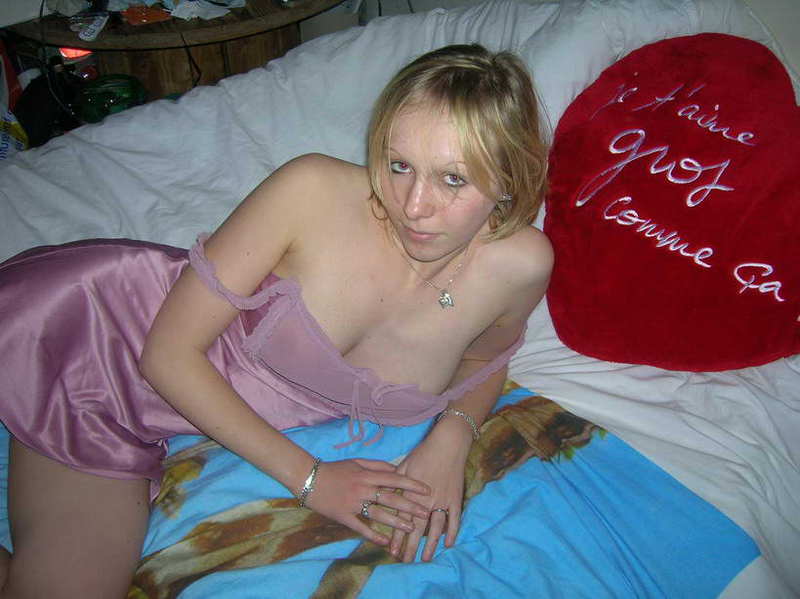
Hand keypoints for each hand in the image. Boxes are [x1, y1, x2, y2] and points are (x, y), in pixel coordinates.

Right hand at [305, 458, 430, 545]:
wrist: (309, 478)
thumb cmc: (335, 469)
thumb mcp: (357, 462)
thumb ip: (377, 465)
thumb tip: (397, 469)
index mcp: (366, 474)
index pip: (394, 479)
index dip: (412, 484)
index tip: (427, 490)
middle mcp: (362, 488)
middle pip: (390, 498)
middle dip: (410, 506)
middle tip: (426, 513)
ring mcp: (353, 503)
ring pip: (378, 514)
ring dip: (396, 522)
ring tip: (411, 528)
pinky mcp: (343, 516)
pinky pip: (360, 527)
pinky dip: (373, 535)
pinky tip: (385, 542)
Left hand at [390, 421, 470, 561]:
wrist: (448, 445)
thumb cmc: (423, 454)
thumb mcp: (403, 466)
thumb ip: (392, 483)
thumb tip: (380, 494)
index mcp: (410, 493)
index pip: (401, 520)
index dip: (396, 537)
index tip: (392, 552)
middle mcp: (425, 500)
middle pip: (417, 528)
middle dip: (410, 546)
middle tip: (406, 562)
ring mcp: (442, 500)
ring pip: (435, 528)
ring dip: (430, 544)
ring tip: (425, 559)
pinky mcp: (455, 498)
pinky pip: (454, 519)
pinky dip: (452, 532)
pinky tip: (448, 544)